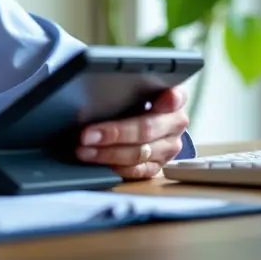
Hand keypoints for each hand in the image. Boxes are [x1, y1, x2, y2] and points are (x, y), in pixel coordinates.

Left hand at [75, 87, 189, 179]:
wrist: (149, 119)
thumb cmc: (137, 99)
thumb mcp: (136, 88)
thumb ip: (130, 88)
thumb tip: (95, 93)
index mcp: (175, 98)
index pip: (173, 97)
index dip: (168, 99)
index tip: (162, 98)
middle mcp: (176, 124)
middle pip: (146, 129)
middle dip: (114, 133)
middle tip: (87, 135)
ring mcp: (169, 147)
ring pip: (139, 153)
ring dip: (108, 154)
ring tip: (84, 150)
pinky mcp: (159, 166)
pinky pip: (138, 171)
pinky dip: (117, 167)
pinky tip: (100, 163)